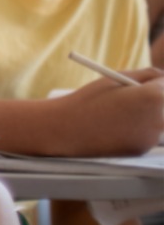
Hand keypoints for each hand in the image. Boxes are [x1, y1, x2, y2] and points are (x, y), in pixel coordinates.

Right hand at [40, 72, 163, 156]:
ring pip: (160, 120)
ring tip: (120, 112)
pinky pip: (148, 134)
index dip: (156, 82)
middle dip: (155, 99)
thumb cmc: (91, 98)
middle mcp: (160, 118)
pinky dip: (138, 129)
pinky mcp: (144, 149)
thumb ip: (146, 75)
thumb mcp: (116, 78)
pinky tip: (116, 126)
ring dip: (148, 114)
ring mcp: (153, 136)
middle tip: (135, 99)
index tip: (147, 82)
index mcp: (154, 96)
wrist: (69, 128)